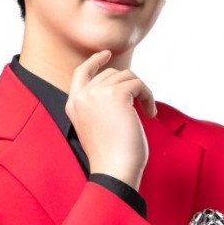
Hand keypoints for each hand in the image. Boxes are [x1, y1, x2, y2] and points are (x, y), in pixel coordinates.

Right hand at [66, 50, 155, 188]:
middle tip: (142, 105)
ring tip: (147, 112)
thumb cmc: (110, 156)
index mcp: (73, 105)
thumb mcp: (96, 126)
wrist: (114, 170)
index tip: (107, 54)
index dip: (94, 61)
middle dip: (130, 86)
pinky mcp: (117, 94)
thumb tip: (122, 87)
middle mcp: (82, 96)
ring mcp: (97, 93)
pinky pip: (139, 84)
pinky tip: (150, 114)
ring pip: (128, 77)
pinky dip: (148, 96)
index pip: (81, 72)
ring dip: (142, 92)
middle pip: (111, 73)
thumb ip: (99, 105)